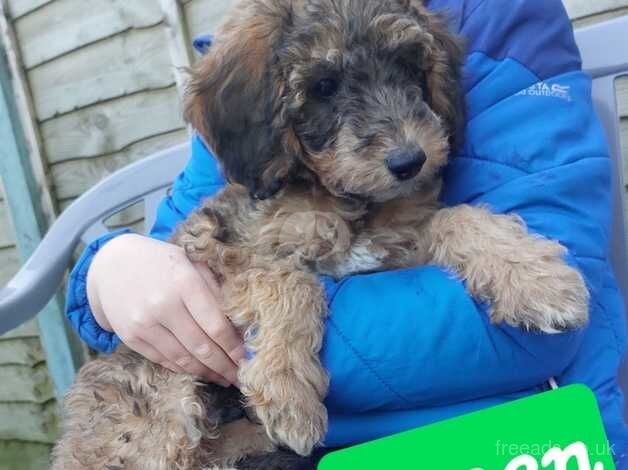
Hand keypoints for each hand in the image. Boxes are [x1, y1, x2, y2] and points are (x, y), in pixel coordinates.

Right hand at [86, 233, 243, 385]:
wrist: (113, 263)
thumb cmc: (164, 262)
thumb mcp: (192, 263)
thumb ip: (216, 289)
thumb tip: (241, 324)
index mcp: (184, 282)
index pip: (216, 324)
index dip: (235, 346)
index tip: (249, 359)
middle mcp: (163, 305)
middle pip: (202, 346)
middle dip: (225, 366)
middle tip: (242, 377)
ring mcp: (144, 323)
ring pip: (183, 359)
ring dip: (207, 373)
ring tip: (225, 378)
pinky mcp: (131, 337)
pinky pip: (164, 360)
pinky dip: (185, 369)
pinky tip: (201, 372)